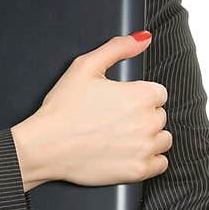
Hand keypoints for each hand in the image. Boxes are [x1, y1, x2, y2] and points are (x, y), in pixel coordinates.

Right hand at [13, 32, 170, 187]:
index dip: (139, 97)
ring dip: (149, 138)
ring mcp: (145, 148)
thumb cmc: (62, 109)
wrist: (45, 146)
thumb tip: (143, 39)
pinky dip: (149, 160)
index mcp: (141, 94)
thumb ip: (118, 48)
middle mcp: (148, 121)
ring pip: (163, 139)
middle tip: (116, 121)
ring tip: (122, 138)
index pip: (158, 93)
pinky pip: (161, 164)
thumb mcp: (85, 66)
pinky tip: (129, 154)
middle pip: (160, 116)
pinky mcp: (139, 171)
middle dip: (142, 117)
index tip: (121, 104)